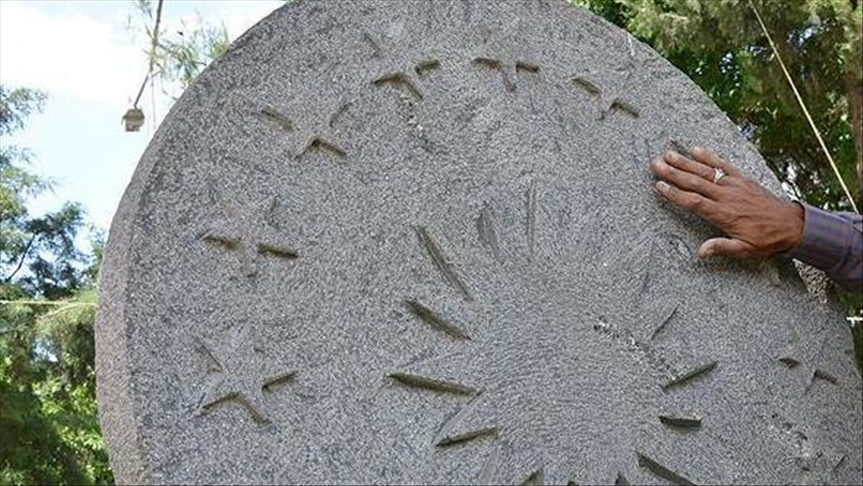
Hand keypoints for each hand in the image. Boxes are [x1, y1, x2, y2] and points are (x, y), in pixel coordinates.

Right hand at [649, 147, 803, 258]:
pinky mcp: (743, 179)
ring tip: (668, 154)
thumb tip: (701, 251)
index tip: (659, 186)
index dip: (675, 194)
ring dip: (685, 162)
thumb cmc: (766, 239)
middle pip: (694, 182)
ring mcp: (734, 185)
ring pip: (705, 171)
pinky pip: (723, 165)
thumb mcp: (745, 250)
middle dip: (673, 173)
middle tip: (655, 164)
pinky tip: (696, 150)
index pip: (693, 202)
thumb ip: (722, 247)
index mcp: (723, 214)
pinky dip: (709, 157)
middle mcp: (726, 196)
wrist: (791, 224)